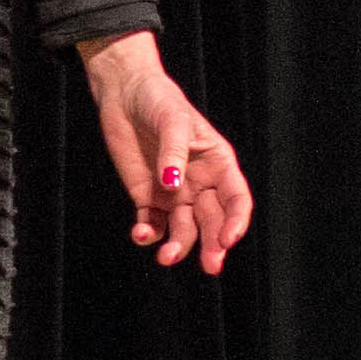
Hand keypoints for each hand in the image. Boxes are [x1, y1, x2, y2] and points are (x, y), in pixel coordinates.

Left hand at [82, 33, 252, 274]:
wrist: (124, 93)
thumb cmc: (158, 100)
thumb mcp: (172, 120)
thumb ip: (173, 153)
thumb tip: (172, 184)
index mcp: (218, 163)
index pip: (236, 199)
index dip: (236, 222)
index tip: (228, 240)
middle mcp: (200, 183)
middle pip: (213, 221)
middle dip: (213, 245)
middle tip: (210, 266)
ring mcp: (174, 193)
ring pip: (184, 229)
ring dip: (179, 246)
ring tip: (166, 257)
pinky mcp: (148, 197)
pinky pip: (153, 224)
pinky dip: (148, 234)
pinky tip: (140, 234)